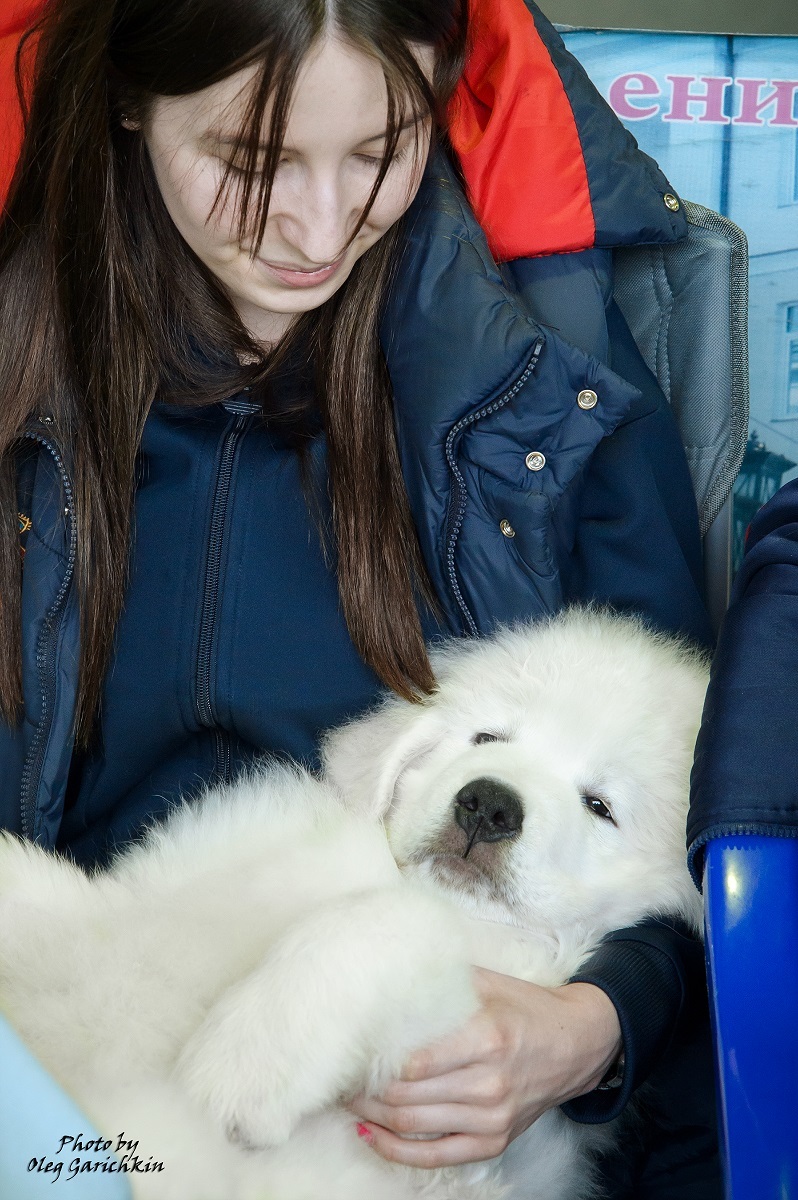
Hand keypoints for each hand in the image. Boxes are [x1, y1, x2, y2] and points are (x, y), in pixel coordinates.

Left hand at [348, 968, 621, 1168]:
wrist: (577, 1045)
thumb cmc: (527, 1008)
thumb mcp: (489, 982)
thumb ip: (442, 977)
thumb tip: (392, 967)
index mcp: (485, 1037)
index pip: (412, 1061)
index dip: (373, 1060)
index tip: (348, 1049)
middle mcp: (488, 1082)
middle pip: (405, 1095)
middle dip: (363, 1087)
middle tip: (337, 1073)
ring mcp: (491, 1118)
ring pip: (412, 1125)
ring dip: (371, 1114)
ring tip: (347, 1096)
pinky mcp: (494, 1142)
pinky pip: (434, 1155)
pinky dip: (396, 1149)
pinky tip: (371, 1133)